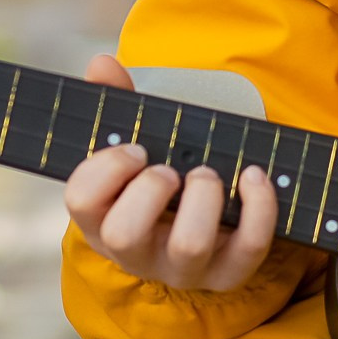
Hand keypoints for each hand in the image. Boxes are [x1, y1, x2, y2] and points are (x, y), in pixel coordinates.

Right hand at [62, 54, 278, 292]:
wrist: (207, 230)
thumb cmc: (160, 183)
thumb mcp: (136, 149)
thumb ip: (118, 105)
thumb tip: (102, 64)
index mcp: (102, 218)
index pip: (80, 202)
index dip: (106, 168)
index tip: (135, 148)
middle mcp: (135, 253)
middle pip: (123, 235)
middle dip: (150, 190)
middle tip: (170, 168)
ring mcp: (181, 269)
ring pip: (188, 246)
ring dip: (203, 199)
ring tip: (207, 173)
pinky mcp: (228, 274)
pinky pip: (247, 249)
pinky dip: (258, 207)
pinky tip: (255, 175)